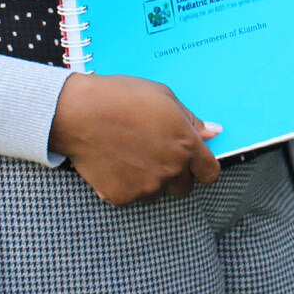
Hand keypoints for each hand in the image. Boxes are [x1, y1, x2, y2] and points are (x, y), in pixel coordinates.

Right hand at [47, 73, 221, 205]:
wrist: (80, 113)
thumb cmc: (123, 98)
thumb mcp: (164, 98)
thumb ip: (191, 121)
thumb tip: (214, 133)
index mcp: (187, 145)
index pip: (210, 173)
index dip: (202, 168)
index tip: (194, 164)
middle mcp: (171, 170)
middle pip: (184, 188)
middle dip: (175, 175)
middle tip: (155, 156)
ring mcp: (146, 186)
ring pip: (157, 193)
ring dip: (150, 181)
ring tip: (130, 156)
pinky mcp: (122, 196)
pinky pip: (131, 196)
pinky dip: (125, 185)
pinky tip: (114, 163)